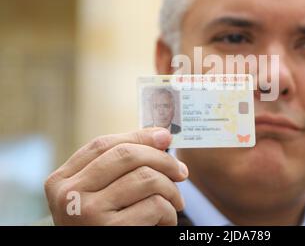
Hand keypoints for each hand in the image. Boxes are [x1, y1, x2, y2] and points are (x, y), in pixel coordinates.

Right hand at [44, 127, 187, 224]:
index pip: (103, 144)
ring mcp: (86, 213)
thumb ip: (119, 167)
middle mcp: (69, 194)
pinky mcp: (109, 230)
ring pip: (146, 178)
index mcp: (61, 180)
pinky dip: (170, 213)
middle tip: (181, 172)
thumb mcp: (98, 194)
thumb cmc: (105, 225)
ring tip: (174, 202)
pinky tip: (165, 222)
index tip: (165, 137)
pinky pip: (155, 205)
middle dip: (163, 160)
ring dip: (171, 190)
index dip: (138, 136)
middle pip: (126, 155)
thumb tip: (162, 136)